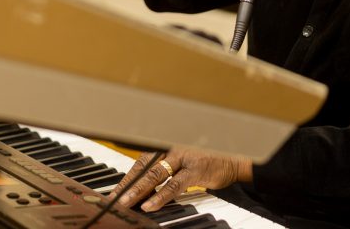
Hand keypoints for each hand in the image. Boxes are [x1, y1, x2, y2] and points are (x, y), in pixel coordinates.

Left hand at [110, 148, 251, 211]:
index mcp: (167, 145)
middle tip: (114, 198)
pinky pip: (174, 185)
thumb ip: (165, 171)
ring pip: (156, 174)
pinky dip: (161, 196)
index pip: (141, 161)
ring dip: (140, 190)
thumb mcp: (183, 163)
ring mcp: (184, 157)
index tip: (115, 192)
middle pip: (144, 166)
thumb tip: (143, 189)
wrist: (234, 156)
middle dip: (128, 184)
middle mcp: (172, 147)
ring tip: (127, 202)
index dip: (127, 177)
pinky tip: (150, 205)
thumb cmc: (207, 159)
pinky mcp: (196, 169)